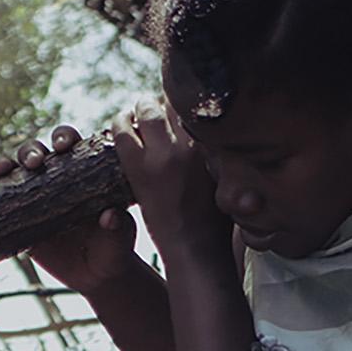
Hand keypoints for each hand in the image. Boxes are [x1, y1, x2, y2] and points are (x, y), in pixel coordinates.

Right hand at [0, 124, 134, 292]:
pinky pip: (2, 197)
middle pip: (38, 151)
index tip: (64, 146)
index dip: (64, 138)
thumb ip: (120, 226)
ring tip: (6, 170)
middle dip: (32, 150)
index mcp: (83, 172)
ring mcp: (35, 195)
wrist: (96, 275)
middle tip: (36, 162)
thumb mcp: (121, 238)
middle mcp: (56, 178)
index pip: (71, 145)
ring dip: (9, 162)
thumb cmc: (114, 249)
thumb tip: (110, 216)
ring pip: (17, 169)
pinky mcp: (19, 216)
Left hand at [112, 100, 226, 261]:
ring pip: (148, 112)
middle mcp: (191, 145)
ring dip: (143, 108)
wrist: (196, 249)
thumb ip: (222, 154)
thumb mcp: (230, 180)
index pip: (197, 106)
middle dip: (164, 102)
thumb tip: (223, 133)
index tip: (180, 103)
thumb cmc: (218, 220)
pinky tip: (122, 121)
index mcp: (215, 146)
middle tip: (157, 105)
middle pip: (173, 104)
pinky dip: (121, 122)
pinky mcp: (139, 169)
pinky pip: (123, 133)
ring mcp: (163, 156)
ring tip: (139, 110)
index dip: (186, 101)